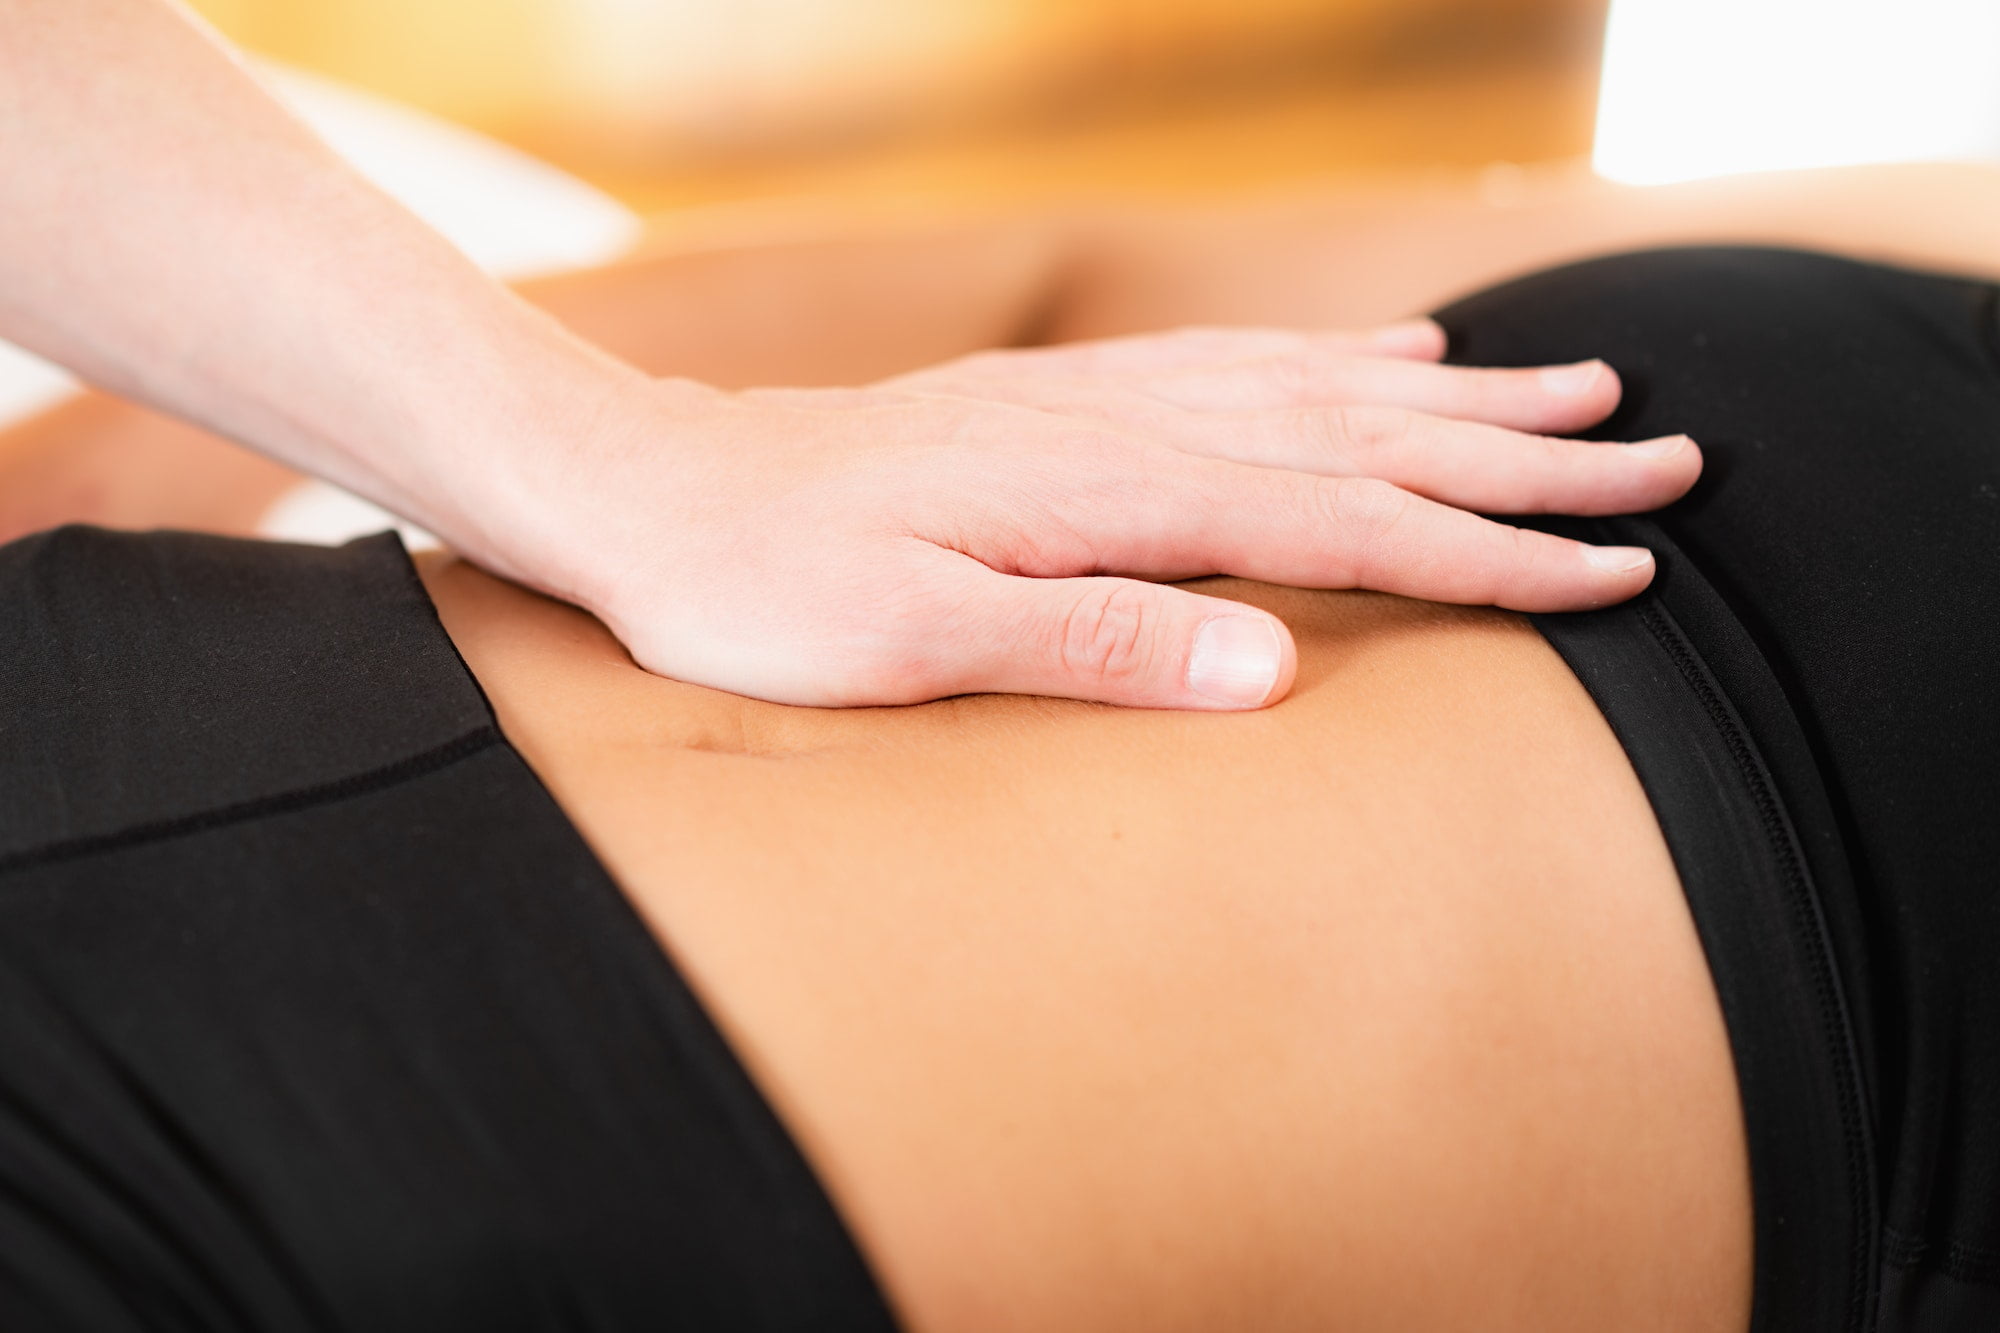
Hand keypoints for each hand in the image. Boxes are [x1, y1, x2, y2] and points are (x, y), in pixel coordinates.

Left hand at [488, 321, 1697, 709]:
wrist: (652, 490)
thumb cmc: (764, 589)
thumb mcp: (909, 645)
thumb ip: (1095, 645)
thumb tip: (1273, 665)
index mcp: (1108, 497)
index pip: (1346, 528)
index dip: (1489, 556)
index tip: (1617, 577)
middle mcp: (1123, 425)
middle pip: (1368, 437)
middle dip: (1527, 459)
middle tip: (1669, 462)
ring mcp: (1095, 398)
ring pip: (1319, 387)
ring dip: (1459, 395)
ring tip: (1578, 388)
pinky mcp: (1059, 397)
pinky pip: (1234, 364)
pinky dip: (1335, 362)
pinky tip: (1388, 358)